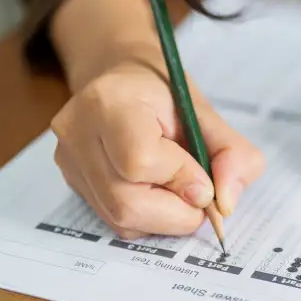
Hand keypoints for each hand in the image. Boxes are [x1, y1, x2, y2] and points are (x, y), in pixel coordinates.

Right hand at [51, 61, 263, 239]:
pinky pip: (114, 221)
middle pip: (126, 202)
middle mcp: (78, 132)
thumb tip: (225, 205)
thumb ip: (232, 155)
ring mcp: (69, 161)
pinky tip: (158, 192)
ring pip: (120, 219)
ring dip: (165, 218)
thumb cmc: (167, 94)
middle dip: (177, 212)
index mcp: (110, 102)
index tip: (206, 181)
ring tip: (180, 189)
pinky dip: (148, 218)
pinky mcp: (72, 183)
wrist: (123, 79)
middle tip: (200, 196)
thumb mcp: (208, 114)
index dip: (181, 179)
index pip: (140, 161)